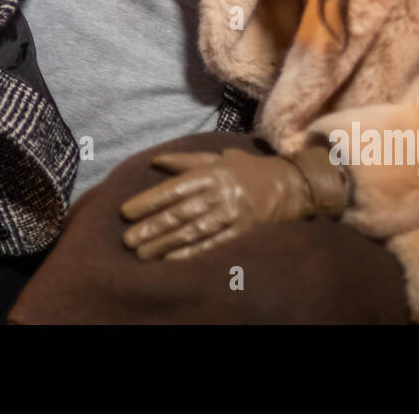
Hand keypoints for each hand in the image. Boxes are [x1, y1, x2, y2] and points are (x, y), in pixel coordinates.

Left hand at [120, 146, 346, 260]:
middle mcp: (220, 193)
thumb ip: (186, 161)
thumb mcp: (219, 158)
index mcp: (211, 173)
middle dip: (151, 227)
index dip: (148, 201)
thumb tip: (155, 161)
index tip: (126, 212)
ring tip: (142, 254)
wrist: (291, 184)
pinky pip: (213, 244)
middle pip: (179, 213)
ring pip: (192, 231)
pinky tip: (171, 259)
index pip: (173, 189)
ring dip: (164, 243)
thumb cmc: (249, 170)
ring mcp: (232, 214)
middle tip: (128, 240)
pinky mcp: (243, 232)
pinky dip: (191, 253)